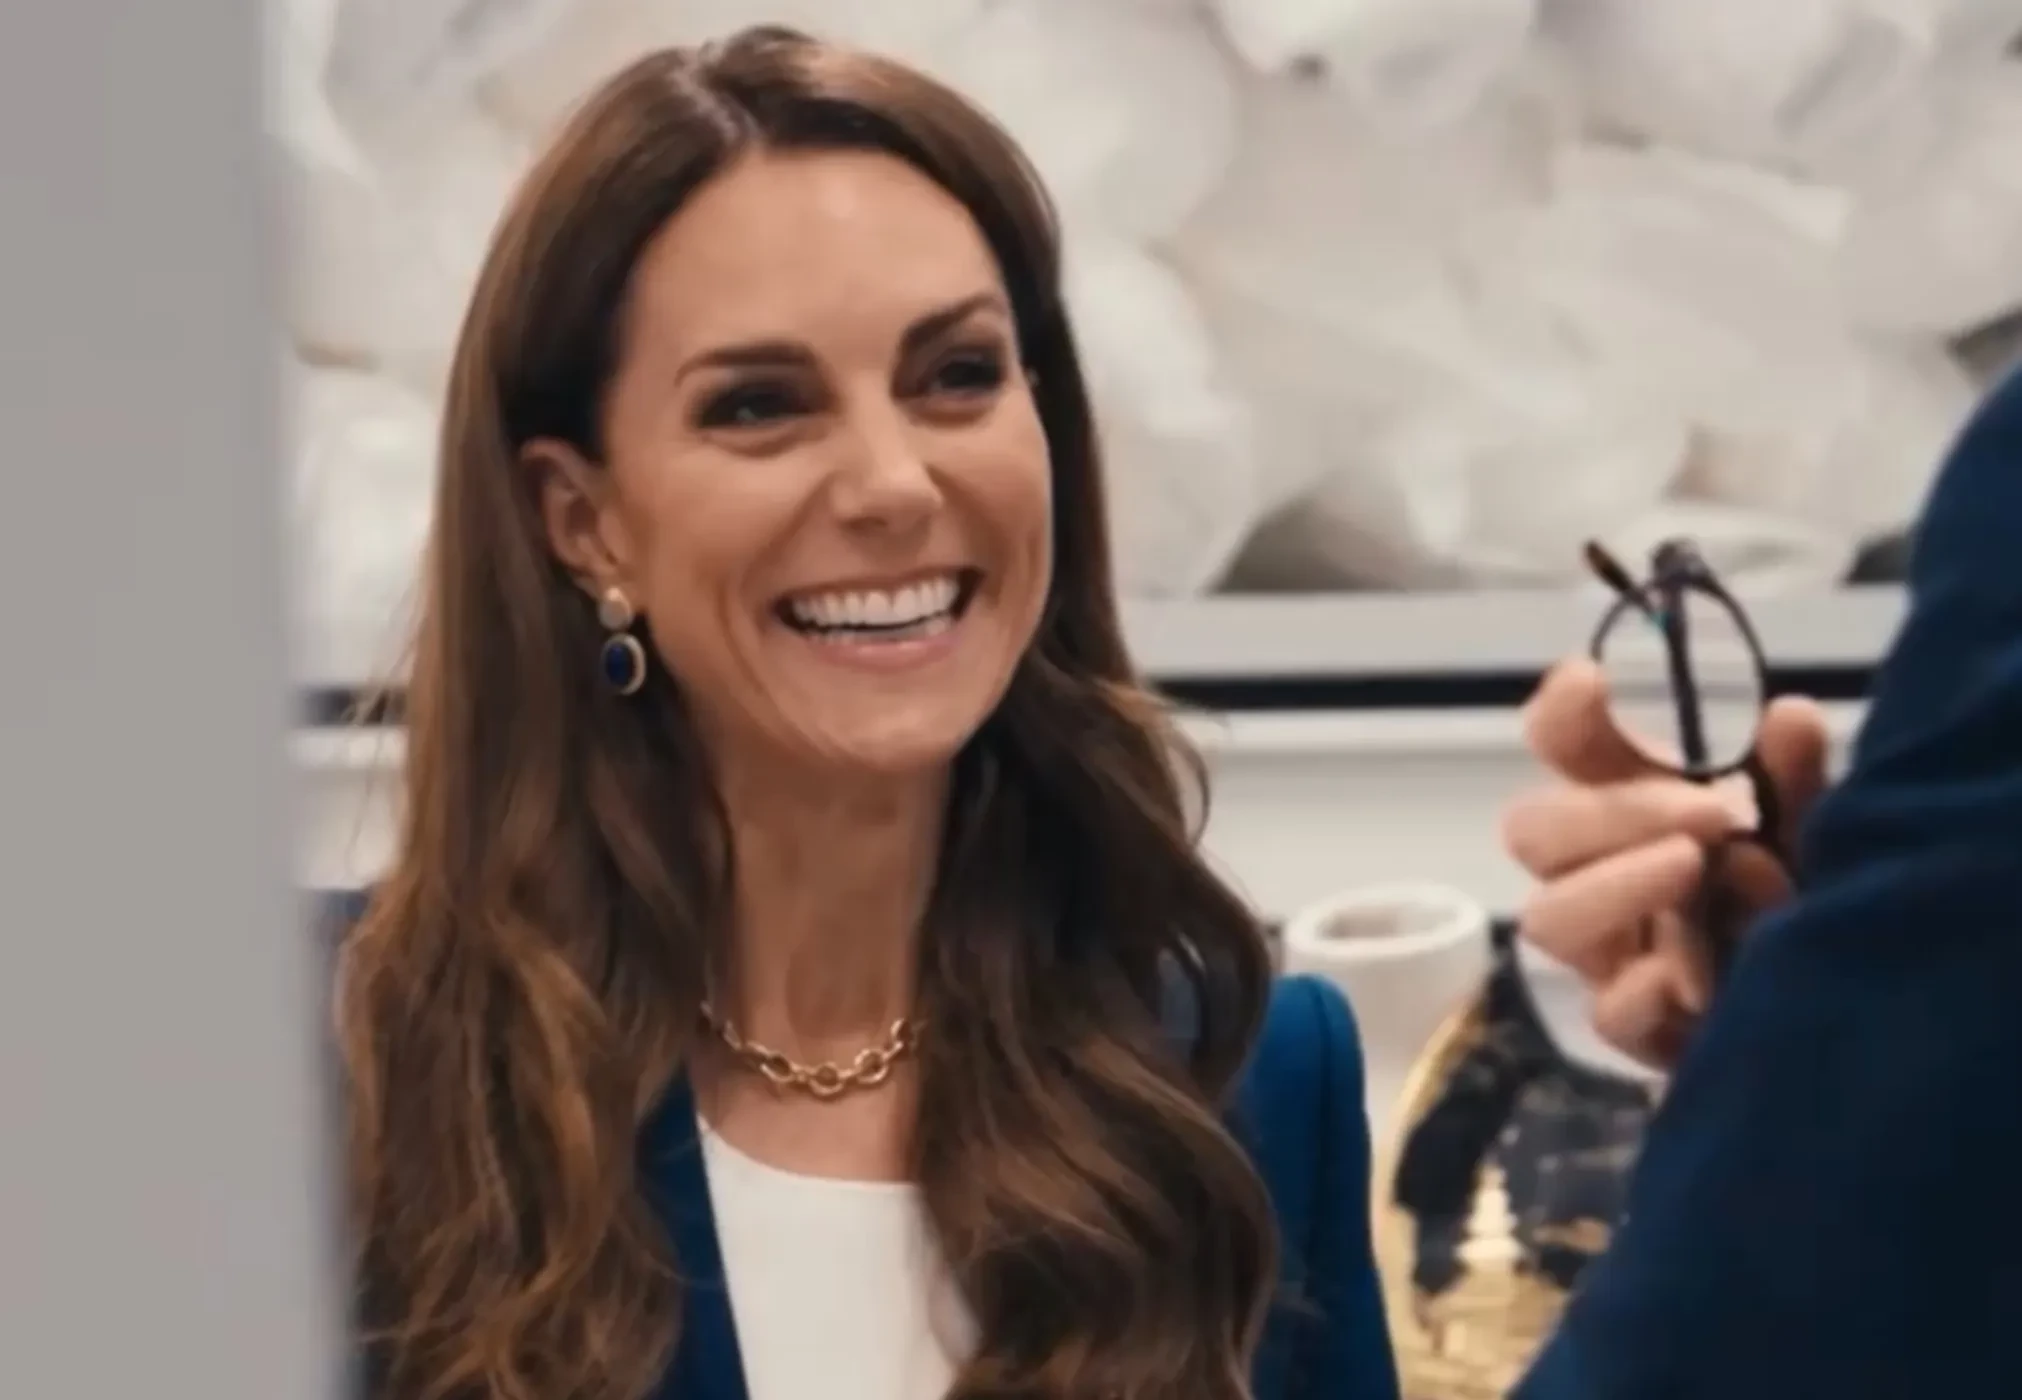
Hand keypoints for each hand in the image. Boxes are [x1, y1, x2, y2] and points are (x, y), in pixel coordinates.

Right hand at [1501, 658, 1831, 1068]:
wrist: (1852, 1009)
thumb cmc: (1809, 897)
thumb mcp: (1816, 827)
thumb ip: (1796, 778)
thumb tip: (1786, 717)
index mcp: (1632, 803)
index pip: (1561, 745)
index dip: (1561, 714)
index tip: (1592, 683)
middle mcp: (1601, 871)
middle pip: (1532, 830)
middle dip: (1610, 813)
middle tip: (1707, 814)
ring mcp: (1611, 954)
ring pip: (1549, 918)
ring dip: (1617, 888)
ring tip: (1698, 873)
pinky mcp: (1641, 1031)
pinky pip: (1608, 1012)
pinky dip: (1643, 990)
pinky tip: (1697, 980)